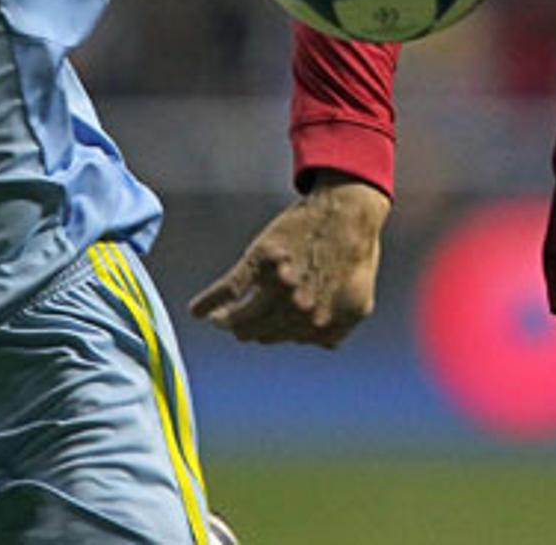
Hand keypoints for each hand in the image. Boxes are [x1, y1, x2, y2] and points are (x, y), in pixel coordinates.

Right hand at [189, 172, 390, 347]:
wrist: (348, 211)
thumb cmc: (355, 252)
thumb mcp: (358, 300)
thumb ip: (338, 329)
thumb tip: (321, 344)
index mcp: (317, 325)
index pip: (278, 337)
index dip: (269, 331)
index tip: (260, 325)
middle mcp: (296, 312)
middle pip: (257, 332)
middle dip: (247, 328)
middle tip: (237, 323)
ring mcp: (277, 287)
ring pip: (242, 318)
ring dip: (226, 322)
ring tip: (218, 319)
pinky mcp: (260, 261)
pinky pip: (229, 289)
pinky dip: (210, 301)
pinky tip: (197, 310)